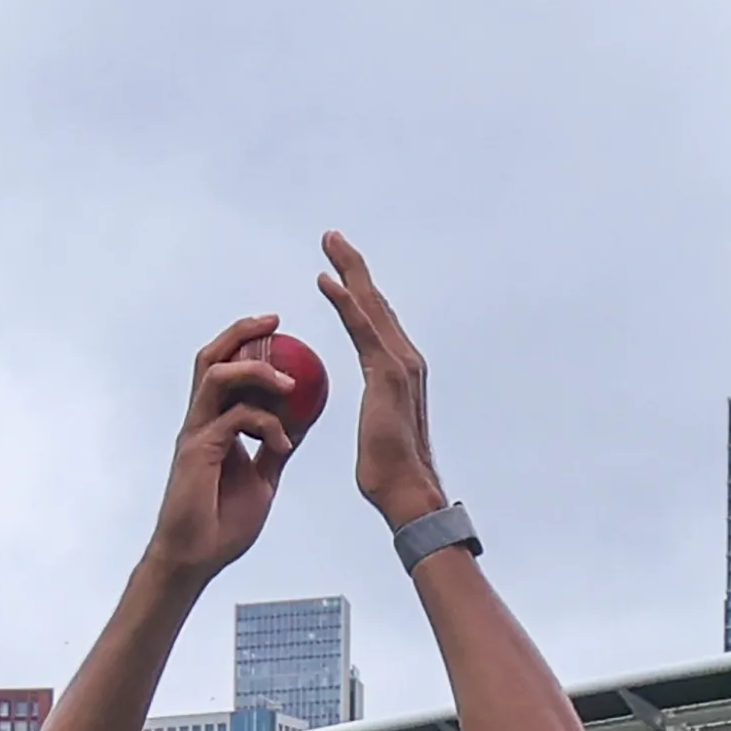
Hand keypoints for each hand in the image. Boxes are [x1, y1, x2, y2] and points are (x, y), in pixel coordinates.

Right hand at [148, 314, 308, 588]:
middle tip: (276, 321)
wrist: (196, 559)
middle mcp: (200, 421)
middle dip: (242, 333)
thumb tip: (301, 421)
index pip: (226, 370)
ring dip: (255, 371)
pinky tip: (284, 446)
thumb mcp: (262, 479)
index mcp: (214, 424)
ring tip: (290, 384)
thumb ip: (275, 446)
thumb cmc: (223, 524)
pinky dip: (265, 425)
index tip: (279, 329)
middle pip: (212, 358)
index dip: (248, 344)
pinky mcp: (196, 452)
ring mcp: (195, 434)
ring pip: (216, 377)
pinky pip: (234, 421)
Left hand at [309, 232, 445, 529]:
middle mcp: (406, 359)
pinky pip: (361, 328)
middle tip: (331, 238)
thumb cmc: (388, 473)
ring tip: (329, 243)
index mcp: (400, 371)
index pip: (376, 320)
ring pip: (370, 305)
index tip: (339, 267)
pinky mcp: (386, 374)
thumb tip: (373, 416)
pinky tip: (324, 280)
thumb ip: (376, 411)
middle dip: (353, 267)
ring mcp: (400, 364)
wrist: (406, 491)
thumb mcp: (377, 430)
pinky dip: (343, 302)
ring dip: (348, 271)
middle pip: (376, 302)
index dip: (358, 291)